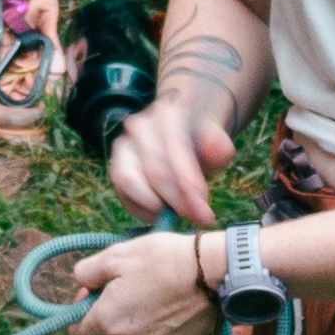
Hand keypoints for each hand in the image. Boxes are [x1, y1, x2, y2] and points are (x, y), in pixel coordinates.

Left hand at [57, 226, 217, 334]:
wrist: (215, 271)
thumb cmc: (163, 259)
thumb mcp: (116, 254)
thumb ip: (87, 271)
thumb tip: (81, 282)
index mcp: (108, 322)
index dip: (79, 315)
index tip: (94, 294)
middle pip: (111, 331)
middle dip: (115, 309)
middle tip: (132, 282)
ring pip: (137, 333)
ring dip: (141, 315)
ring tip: (159, 287)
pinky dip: (164, 321)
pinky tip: (176, 299)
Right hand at [105, 76, 235, 227]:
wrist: (183, 134)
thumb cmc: (201, 143)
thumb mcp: (217, 143)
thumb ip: (219, 146)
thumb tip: (217, 148)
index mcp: (168, 115)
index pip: (175, 149)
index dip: (189, 184)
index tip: (206, 212)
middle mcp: (140, 127)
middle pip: (154, 170)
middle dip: (178, 200)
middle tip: (201, 219)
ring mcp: (124, 146)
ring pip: (129, 181)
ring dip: (154, 206)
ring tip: (179, 215)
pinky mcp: (116, 166)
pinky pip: (122, 194)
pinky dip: (142, 210)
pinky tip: (163, 214)